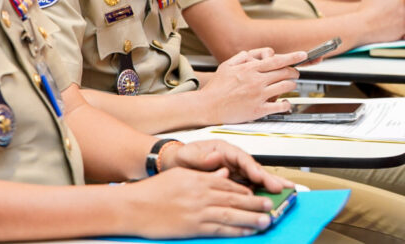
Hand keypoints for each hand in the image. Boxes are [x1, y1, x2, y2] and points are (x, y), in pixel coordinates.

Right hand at [126, 167, 275, 236]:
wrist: (134, 206)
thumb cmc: (153, 192)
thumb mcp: (180, 175)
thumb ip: (204, 174)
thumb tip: (223, 173)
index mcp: (198, 179)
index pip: (229, 184)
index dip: (246, 190)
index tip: (257, 193)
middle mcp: (201, 193)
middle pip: (235, 198)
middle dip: (256, 203)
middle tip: (271, 205)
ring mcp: (198, 211)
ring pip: (232, 214)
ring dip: (252, 218)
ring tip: (267, 220)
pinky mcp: (194, 226)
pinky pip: (220, 229)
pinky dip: (237, 230)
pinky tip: (247, 231)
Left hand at [164, 140, 292, 193]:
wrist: (175, 164)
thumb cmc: (183, 157)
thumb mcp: (188, 155)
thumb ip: (201, 157)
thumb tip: (214, 157)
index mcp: (224, 149)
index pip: (242, 158)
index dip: (252, 167)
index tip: (260, 176)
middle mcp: (232, 160)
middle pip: (254, 168)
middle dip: (268, 178)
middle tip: (281, 188)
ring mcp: (235, 171)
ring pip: (256, 179)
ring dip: (270, 186)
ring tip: (286, 193)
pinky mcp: (235, 182)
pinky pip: (250, 187)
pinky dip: (261, 193)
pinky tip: (271, 199)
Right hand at [201, 48, 300, 123]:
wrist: (208, 106)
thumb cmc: (216, 87)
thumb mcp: (226, 65)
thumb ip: (241, 57)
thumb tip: (253, 54)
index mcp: (249, 69)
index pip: (276, 60)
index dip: (292, 57)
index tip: (302, 55)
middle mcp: (256, 81)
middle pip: (284, 73)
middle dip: (293, 72)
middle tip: (294, 73)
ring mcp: (258, 95)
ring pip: (285, 87)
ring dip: (291, 85)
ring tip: (290, 86)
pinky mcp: (258, 110)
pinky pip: (279, 106)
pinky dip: (286, 104)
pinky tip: (285, 103)